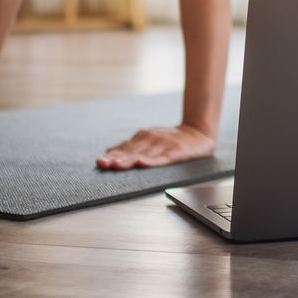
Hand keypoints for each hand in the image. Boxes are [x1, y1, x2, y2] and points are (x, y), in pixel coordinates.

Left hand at [96, 124, 215, 169]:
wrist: (197, 132)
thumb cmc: (171, 140)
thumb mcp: (150, 138)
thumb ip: (131, 145)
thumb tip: (109, 151)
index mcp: (143, 137)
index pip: (124, 148)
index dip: (112, 155)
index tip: (100, 162)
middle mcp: (151, 139)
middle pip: (131, 151)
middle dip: (116, 158)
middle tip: (104, 164)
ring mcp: (163, 145)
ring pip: (143, 154)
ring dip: (129, 160)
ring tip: (117, 165)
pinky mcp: (176, 151)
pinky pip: (163, 158)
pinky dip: (152, 161)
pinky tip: (143, 164)